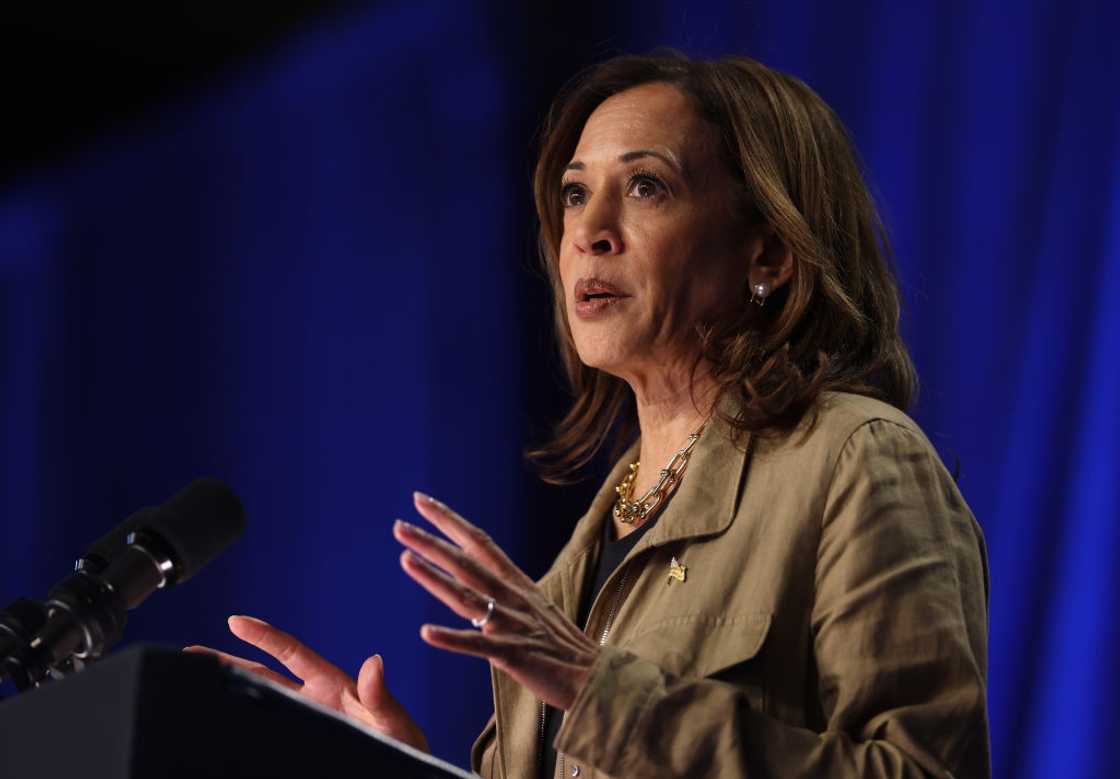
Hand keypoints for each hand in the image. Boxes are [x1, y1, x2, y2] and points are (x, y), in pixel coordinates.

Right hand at [184, 615, 428, 752]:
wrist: (407, 774)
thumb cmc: (405, 746)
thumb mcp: (394, 721)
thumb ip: (380, 696)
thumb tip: (375, 661)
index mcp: (333, 685)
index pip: (292, 653)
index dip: (264, 636)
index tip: (235, 620)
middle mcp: (313, 699)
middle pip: (263, 674)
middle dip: (228, 661)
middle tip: (191, 653)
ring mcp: (305, 721)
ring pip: (259, 700)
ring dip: (229, 689)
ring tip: (194, 683)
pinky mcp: (300, 743)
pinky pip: (265, 731)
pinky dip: (241, 724)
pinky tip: (216, 726)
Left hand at [394, 492, 600, 710]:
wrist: (595, 674)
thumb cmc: (561, 644)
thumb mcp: (532, 606)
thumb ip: (504, 592)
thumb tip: (477, 580)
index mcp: (517, 581)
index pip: (479, 541)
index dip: (449, 520)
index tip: (421, 500)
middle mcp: (512, 595)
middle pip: (466, 562)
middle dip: (431, 542)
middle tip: (399, 526)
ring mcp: (512, 623)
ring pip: (467, 596)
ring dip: (434, 578)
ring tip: (404, 559)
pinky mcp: (514, 653)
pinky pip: (478, 645)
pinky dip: (452, 638)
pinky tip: (426, 633)